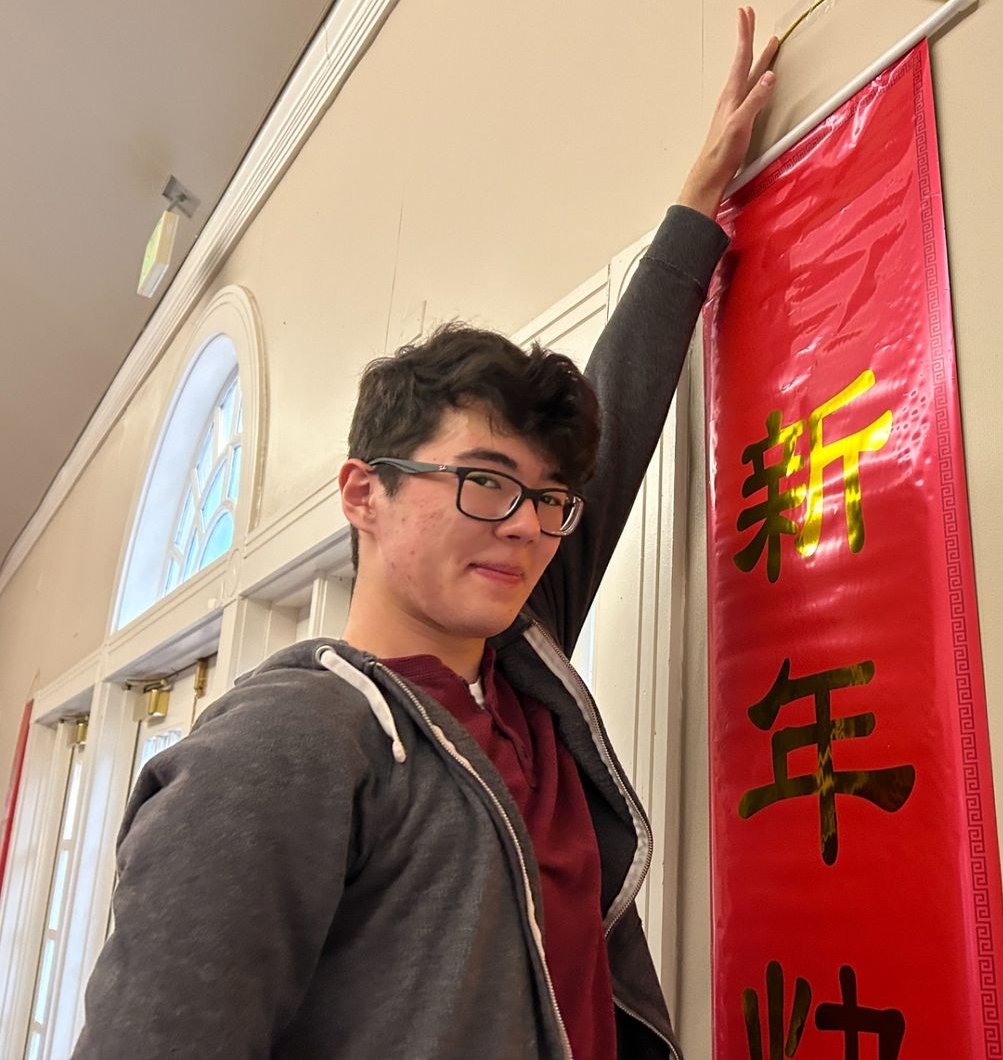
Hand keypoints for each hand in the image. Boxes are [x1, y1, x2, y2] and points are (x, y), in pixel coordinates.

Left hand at [678, 6, 778, 216]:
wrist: (711, 174)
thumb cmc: (723, 152)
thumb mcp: (740, 124)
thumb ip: (755, 100)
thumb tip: (769, 76)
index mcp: (733, 94)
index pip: (741, 57)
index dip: (745, 34)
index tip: (745, 13)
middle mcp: (732, 97)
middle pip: (743, 60)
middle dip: (748, 37)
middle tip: (749, 16)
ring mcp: (734, 107)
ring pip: (748, 74)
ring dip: (756, 57)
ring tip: (765, 44)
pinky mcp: (737, 118)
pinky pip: (749, 89)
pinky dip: (756, 77)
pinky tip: (758, 81)